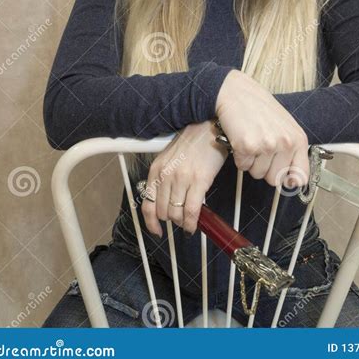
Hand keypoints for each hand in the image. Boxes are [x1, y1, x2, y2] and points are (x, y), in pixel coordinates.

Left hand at [141, 120, 228, 236]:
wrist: (210, 127)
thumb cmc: (193, 141)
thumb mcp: (170, 157)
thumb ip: (165, 177)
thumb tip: (168, 201)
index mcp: (156, 169)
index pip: (148, 204)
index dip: (151, 223)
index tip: (157, 231)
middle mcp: (166, 175)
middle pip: (163, 212)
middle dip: (172, 220)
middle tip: (182, 220)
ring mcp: (182, 178)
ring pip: (177, 214)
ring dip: (183, 222)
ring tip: (190, 221)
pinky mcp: (199, 181)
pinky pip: (192, 211)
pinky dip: (192, 223)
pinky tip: (195, 225)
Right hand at [215, 69, 308, 188]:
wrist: (236, 92)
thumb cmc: (259, 108)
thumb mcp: (285, 126)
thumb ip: (292, 151)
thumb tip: (293, 181)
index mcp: (298, 139)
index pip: (301, 176)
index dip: (290, 181)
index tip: (284, 179)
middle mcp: (285, 143)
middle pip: (275, 179)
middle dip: (265, 168)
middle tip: (260, 149)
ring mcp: (266, 145)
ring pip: (257, 174)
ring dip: (251, 162)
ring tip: (251, 140)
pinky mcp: (247, 146)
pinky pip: (242, 166)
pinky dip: (239, 156)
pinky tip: (241, 139)